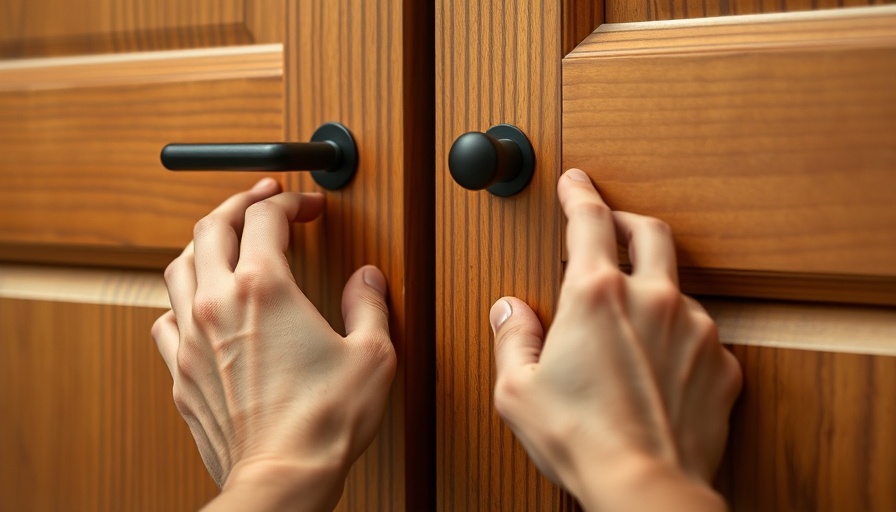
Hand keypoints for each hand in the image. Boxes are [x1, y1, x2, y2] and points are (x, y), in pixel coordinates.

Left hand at [152, 178, 395, 510]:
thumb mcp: (371, 353)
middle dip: (238, 203)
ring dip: (203, 243)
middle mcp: (220, 304)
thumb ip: (369, 305)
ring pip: (177, 266)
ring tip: (224, 239)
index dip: (290, 203)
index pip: (266, 218)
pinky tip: (195, 306)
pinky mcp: (183, 373)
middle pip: (212, 228)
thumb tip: (367, 279)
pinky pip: (165, 320)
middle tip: (260, 198)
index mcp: (266, 288)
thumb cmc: (324, 421)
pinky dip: (179, 300)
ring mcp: (194, 338)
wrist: (283, 476)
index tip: (307, 208)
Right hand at [490, 169, 741, 509]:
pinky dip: (678, 333)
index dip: (579, 194)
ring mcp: (694, 328)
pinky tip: (659, 359)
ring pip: (677, 283)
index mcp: (596, 296)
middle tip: (610, 223)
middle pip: (649, 231)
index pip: (589, 220)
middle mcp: (652, 300)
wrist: (646, 488)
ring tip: (630, 312)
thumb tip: (511, 311)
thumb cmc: (582, 441)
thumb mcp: (518, 389)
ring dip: (653, 284)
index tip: (575, 183)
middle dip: (627, 219)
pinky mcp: (722, 362)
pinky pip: (700, 332)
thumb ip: (513, 337)